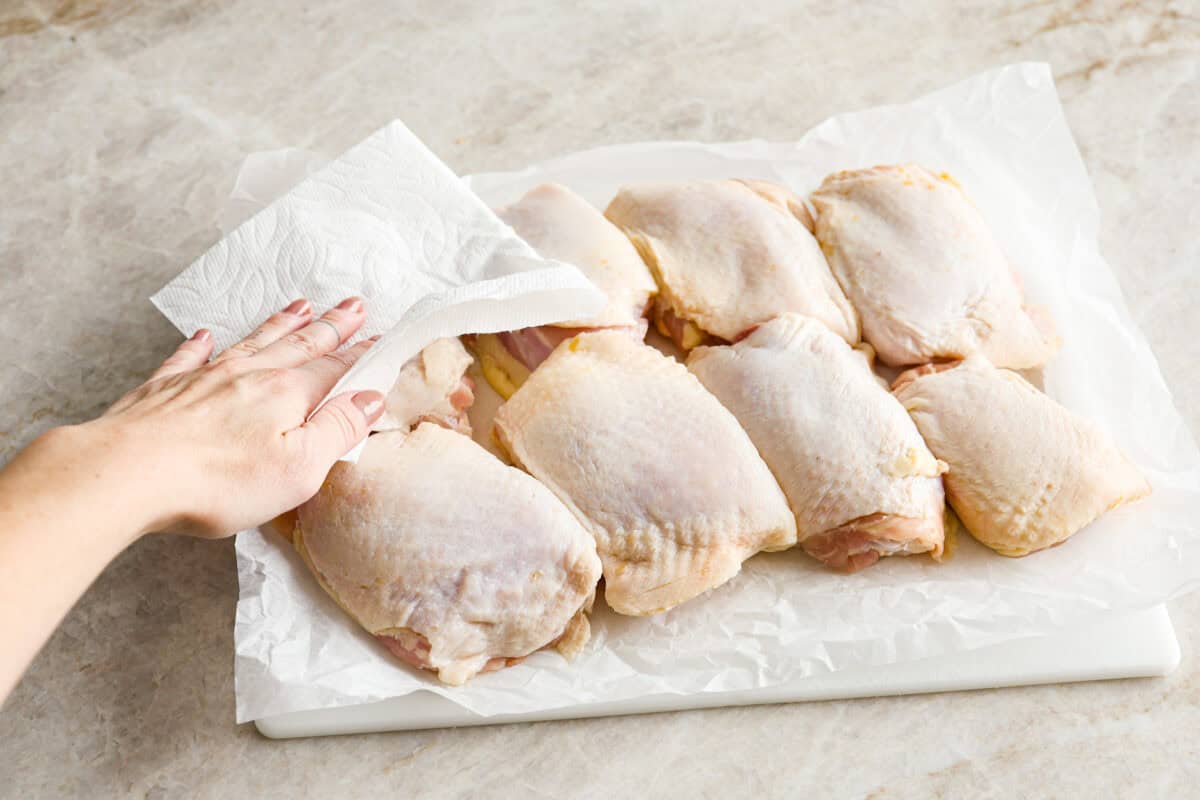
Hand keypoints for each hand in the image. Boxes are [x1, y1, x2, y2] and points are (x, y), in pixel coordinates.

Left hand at [71, 296, 384, 538]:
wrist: (129, 473)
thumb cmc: (219, 480)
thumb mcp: (300, 467)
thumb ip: (337, 430)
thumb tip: (371, 399)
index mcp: (287, 394)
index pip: (334, 368)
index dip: (361, 355)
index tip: (381, 339)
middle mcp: (250, 375)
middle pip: (298, 344)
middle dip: (330, 326)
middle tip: (354, 305)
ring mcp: (205, 378)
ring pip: (252, 342)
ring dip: (280, 324)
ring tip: (301, 305)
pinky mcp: (164, 390)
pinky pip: (189, 357)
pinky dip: (201, 344)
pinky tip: (206, 334)